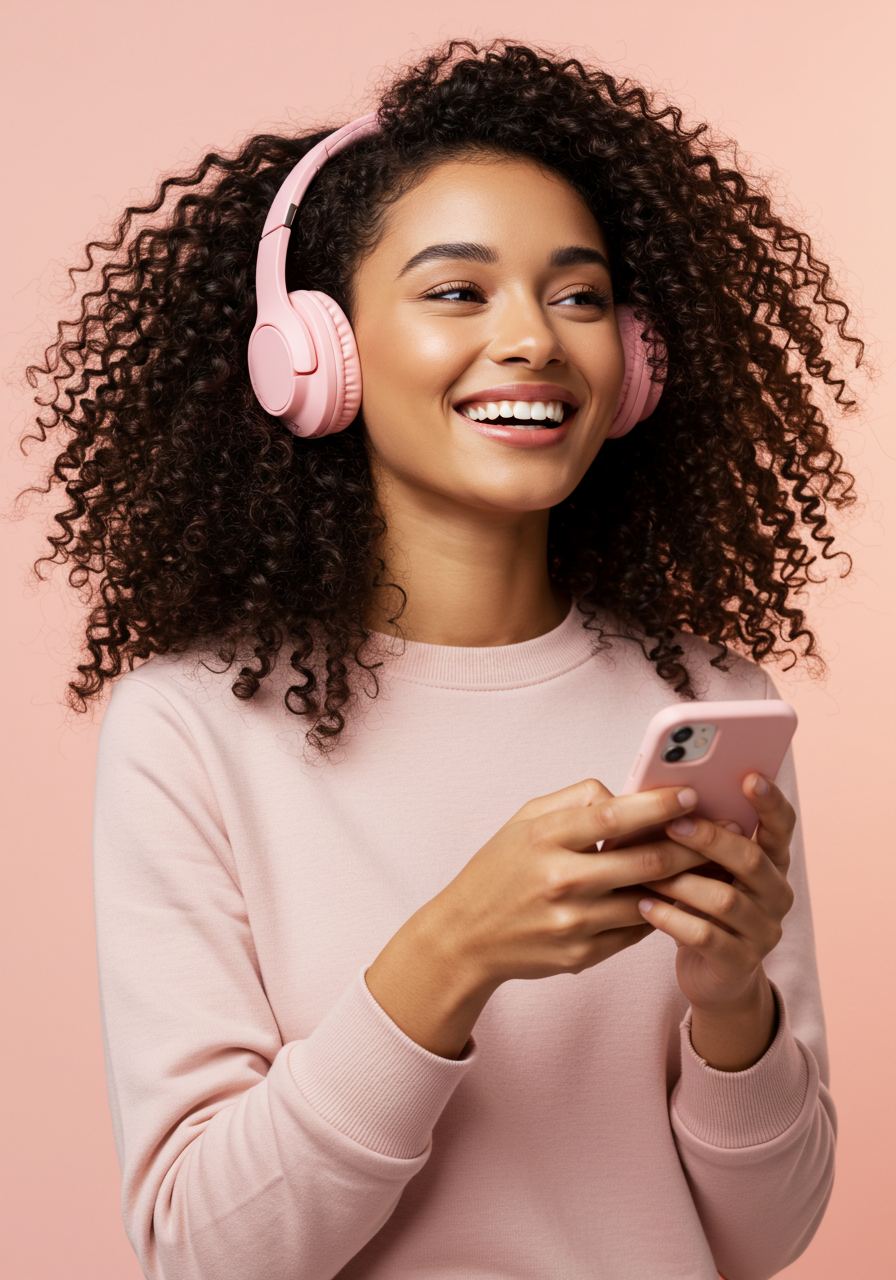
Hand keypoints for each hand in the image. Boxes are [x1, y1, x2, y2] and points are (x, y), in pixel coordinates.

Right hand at [366, 778, 709, 1058]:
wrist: (466, 937)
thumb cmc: (500, 870)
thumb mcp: (525, 820)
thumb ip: (576, 801)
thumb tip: (627, 794)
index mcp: (546, 838)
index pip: (614, 816)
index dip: (659, 805)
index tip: (691, 795)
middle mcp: (561, 880)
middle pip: (645, 861)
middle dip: (692, 845)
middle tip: (723, 832)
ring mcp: (574, 922)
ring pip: (649, 899)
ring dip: (685, 882)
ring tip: (712, 864)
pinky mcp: (583, 955)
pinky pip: (635, 929)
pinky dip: (659, 911)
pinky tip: (678, 897)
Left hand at [636, 772, 795, 1066]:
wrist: (713, 974)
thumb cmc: (700, 904)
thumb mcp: (704, 867)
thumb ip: (698, 835)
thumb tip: (661, 792)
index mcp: (772, 862)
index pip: (782, 827)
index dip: (770, 802)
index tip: (750, 777)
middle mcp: (776, 894)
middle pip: (752, 859)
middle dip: (710, 838)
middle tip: (673, 823)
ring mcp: (763, 931)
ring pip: (726, 899)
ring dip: (682, 881)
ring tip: (645, 869)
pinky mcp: (739, 963)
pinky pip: (706, 936)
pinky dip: (671, 919)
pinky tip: (644, 907)